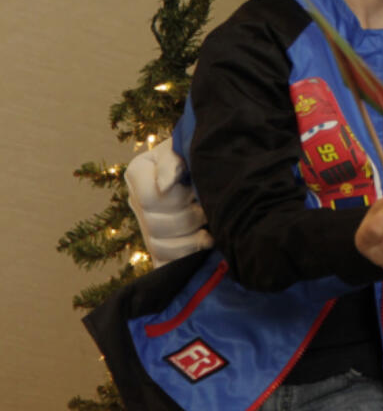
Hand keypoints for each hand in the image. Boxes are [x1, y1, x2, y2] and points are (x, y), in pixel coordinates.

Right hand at [126, 139, 213, 265]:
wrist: (217, 168)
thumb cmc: (201, 154)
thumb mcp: (187, 147)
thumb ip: (172, 161)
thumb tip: (165, 185)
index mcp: (138, 173)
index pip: (150, 199)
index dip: (178, 198)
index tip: (195, 190)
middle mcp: (137, 201)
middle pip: (155, 225)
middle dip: (189, 219)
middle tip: (208, 209)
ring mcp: (147, 226)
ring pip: (158, 247)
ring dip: (191, 241)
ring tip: (209, 229)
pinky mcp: (160, 247)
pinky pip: (163, 263)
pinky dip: (184, 259)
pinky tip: (203, 249)